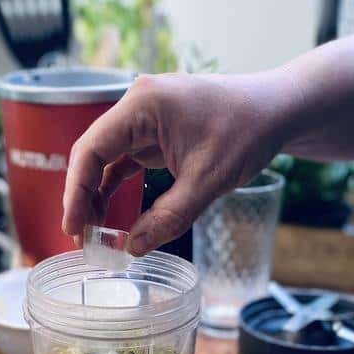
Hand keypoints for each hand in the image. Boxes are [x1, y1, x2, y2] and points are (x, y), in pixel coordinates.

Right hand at [62, 70, 300, 254]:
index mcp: (143, 105)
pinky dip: (116, 185)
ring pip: (106, 158)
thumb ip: (168, 218)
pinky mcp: (155, 129)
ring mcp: (145, 116)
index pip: (91, 150)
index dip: (76, 192)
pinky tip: (112, 214)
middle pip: (92, 153)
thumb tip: (131, 249)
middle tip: (81, 237)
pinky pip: (125, 158)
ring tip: (94, 231)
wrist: (280, 109)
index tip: (73, 227)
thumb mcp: (207, 181)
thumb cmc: (249, 132)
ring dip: (97, 193)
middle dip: (83, 196)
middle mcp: (137, 105)